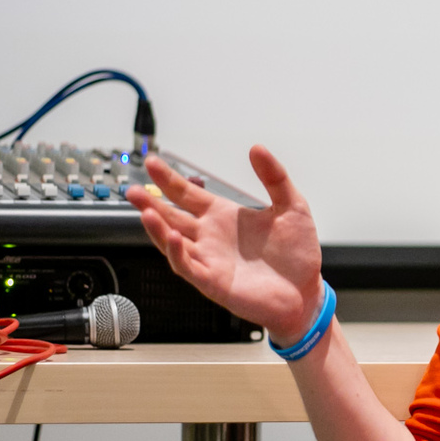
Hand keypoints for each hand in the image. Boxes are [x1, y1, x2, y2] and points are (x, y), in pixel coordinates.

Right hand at [127, 146, 324, 344]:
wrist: (307, 292)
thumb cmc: (297, 254)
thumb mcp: (292, 206)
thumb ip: (274, 178)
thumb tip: (257, 148)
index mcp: (223, 217)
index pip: (187, 194)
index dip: (169, 179)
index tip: (153, 162)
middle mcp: (210, 237)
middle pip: (171, 216)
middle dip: (150, 203)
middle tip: (132, 189)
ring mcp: (209, 260)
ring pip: (173, 242)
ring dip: (158, 228)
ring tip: (145, 211)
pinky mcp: (214, 282)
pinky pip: (189, 267)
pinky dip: (179, 253)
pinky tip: (174, 238)